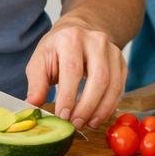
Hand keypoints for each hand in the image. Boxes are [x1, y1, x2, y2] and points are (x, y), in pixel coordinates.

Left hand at [25, 14, 125, 128]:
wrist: (78, 31)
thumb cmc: (56, 50)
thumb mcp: (40, 61)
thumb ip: (36, 84)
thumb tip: (32, 106)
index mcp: (71, 38)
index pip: (73, 70)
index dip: (69, 96)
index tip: (63, 116)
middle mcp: (96, 41)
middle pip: (99, 78)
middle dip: (88, 106)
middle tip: (76, 123)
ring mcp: (112, 51)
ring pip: (113, 84)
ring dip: (101, 109)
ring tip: (88, 124)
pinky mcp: (121, 62)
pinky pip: (120, 87)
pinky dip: (110, 105)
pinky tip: (98, 116)